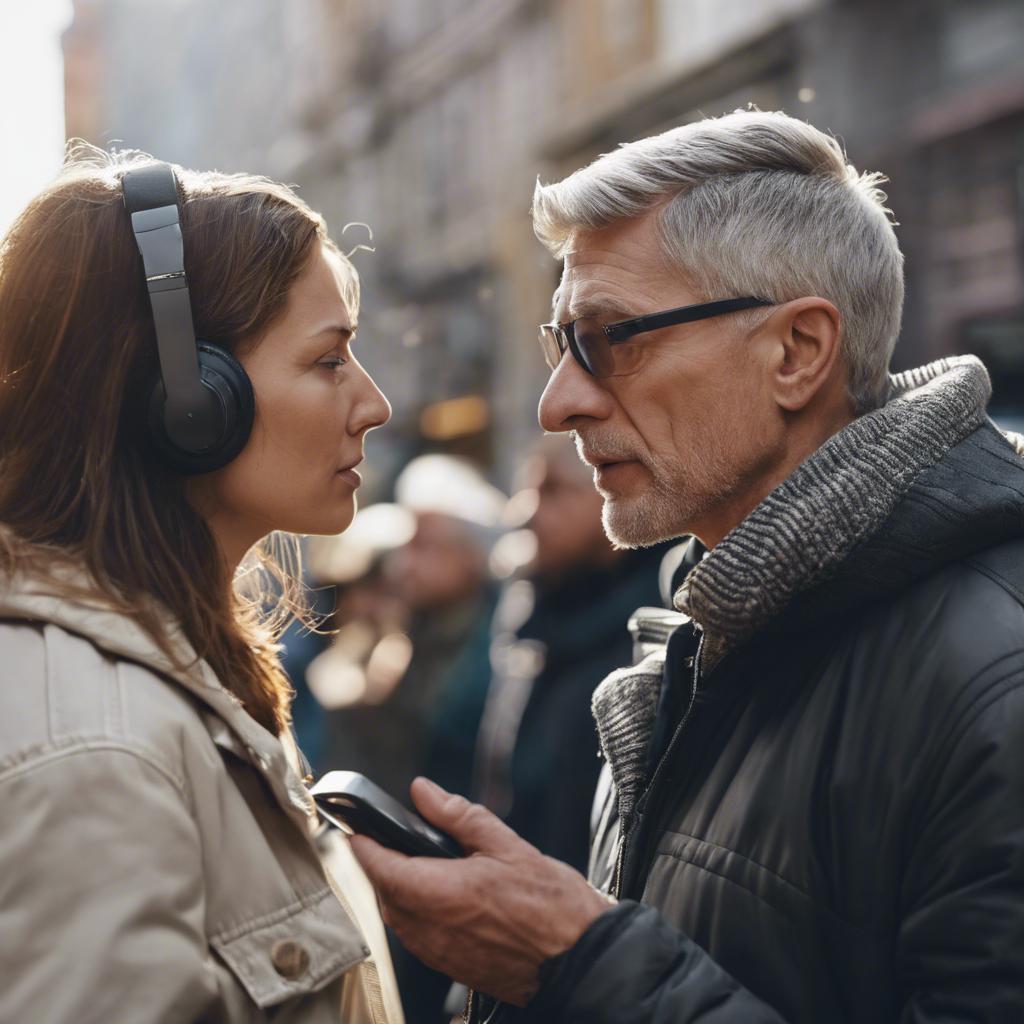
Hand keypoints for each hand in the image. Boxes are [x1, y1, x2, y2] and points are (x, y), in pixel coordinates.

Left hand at [350, 777, 613, 1005]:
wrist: (578, 959)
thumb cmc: (550, 905)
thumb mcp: (506, 844)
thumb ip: (457, 815)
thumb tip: (423, 792)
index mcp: (437, 892)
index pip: (377, 865)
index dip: (362, 843)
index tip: (356, 826)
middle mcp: (428, 928)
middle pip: (385, 891)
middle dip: (386, 864)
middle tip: (401, 839)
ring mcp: (436, 953)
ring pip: (399, 916)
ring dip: (403, 889)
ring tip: (430, 866)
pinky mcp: (448, 967)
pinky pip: (417, 935)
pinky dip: (421, 912)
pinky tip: (449, 898)